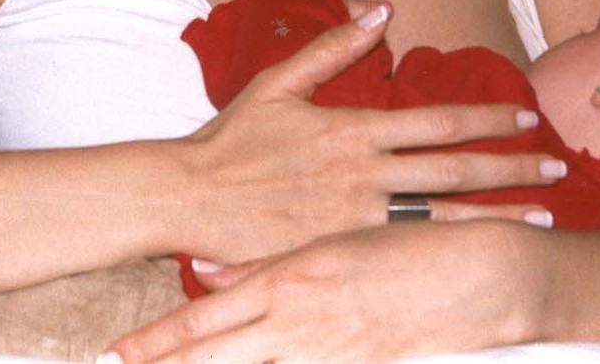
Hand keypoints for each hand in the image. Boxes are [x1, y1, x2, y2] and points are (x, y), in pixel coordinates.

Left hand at [110, 221, 547, 363]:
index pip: (206, 319)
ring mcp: (327, 355)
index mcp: (290, 279)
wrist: (483, 276)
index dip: (157, 341)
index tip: (117, 353)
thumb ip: (264, 265)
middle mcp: (299, 322)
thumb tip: (206, 273)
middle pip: (214, 357)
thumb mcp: (329, 246)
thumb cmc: (408, 249)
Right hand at [175, 8, 562, 264]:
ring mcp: (355, 220)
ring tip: (539, 219)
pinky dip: (448, 256)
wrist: (187, 197)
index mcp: (355, 128)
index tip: (527, 119)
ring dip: (494, 217)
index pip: (440, 121)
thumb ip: (335, 46)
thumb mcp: (281, 80)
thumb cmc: (231, 138)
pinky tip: (478, 260)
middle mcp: (364, 174)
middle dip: (511, 169)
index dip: (489, 119)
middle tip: (554, 169)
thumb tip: (382, 10)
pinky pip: (405, 257)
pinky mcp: (340, 255)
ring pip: (441, 218)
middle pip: (454, 171)